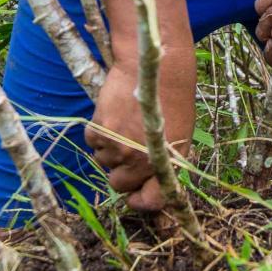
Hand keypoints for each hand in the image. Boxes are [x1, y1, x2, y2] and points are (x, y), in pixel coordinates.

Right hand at [83, 52, 195, 210]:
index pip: (150, 200)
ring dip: (109, 149)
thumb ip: (165, 164)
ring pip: (103, 161)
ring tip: (123, 125)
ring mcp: (117, 146)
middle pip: (119, 184)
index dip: (140, 202)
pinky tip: (112, 115)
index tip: (134, 197)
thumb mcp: (180, 137)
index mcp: (164, 164)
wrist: (153, 68)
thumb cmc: (172, 101)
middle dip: (122, 172)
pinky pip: (92, 142)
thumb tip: (149, 187)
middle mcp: (139, 160)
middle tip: (128, 150)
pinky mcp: (100, 129)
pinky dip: (98, 133)